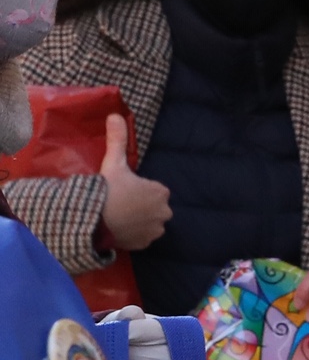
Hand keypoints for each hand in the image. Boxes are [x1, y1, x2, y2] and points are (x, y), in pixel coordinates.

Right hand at [97, 115, 170, 252]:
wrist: (93, 220)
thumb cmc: (107, 189)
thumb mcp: (113, 162)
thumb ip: (118, 140)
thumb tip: (116, 115)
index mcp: (161, 192)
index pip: (154, 189)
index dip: (139, 188)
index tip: (124, 188)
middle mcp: (164, 212)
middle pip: (154, 206)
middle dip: (141, 205)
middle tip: (119, 202)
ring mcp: (155, 231)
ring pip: (149, 222)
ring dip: (139, 219)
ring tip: (118, 215)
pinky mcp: (145, 244)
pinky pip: (142, 237)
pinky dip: (133, 233)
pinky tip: (119, 228)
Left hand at [97, 306, 179, 359]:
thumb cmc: (131, 348)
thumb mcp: (128, 331)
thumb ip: (127, 320)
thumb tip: (131, 314)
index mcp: (177, 340)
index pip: (161, 333)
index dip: (136, 331)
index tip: (112, 331)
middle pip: (163, 358)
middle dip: (130, 354)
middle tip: (106, 351)